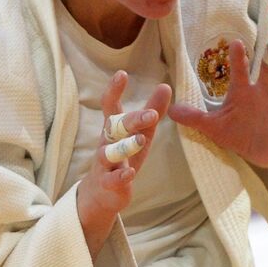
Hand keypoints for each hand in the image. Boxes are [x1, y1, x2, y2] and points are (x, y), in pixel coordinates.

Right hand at [76, 71, 171, 255]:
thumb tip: (165, 86)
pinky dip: (121, 176)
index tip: (122, 73)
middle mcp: (107, 143)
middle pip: (115, 127)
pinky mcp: (108, 183)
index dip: (114, 90)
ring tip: (139, 140)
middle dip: (132, 120)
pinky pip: (112, 179)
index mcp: (114, 129)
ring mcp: (105, 164)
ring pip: (110, 153)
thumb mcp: (140, 133)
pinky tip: (129, 174)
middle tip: (150, 114)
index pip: (110, 106)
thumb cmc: (123, 156)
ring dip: (126, 147)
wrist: (102, 193)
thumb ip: (152, 112)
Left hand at [168, 39, 267, 167]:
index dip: (238, 57)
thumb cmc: (233, 133)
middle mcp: (261, 93)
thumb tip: (169, 111)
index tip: (236, 43)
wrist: (255, 153)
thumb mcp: (212, 127)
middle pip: (267, 70)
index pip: (239, 70)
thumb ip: (193, 118)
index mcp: (242, 92)